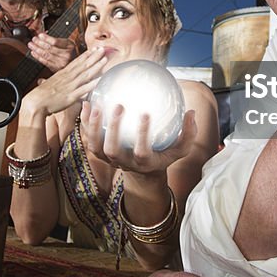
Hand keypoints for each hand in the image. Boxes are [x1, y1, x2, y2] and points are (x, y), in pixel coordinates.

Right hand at [22, 47, 105, 118]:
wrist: (35, 103)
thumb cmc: (40, 95)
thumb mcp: (48, 83)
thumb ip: (55, 81)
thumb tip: (55, 79)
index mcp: (62, 74)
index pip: (77, 62)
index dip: (86, 55)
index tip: (94, 49)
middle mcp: (68, 78)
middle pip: (83, 65)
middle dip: (94, 56)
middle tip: (102, 49)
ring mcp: (70, 86)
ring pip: (86, 74)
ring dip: (96, 66)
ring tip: (105, 59)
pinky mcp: (71, 96)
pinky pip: (83, 89)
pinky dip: (92, 84)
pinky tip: (100, 80)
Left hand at [27, 33, 75, 71]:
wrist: (77, 62)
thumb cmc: (71, 51)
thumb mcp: (68, 43)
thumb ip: (57, 40)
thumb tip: (43, 36)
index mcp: (69, 46)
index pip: (55, 42)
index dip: (46, 38)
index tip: (40, 35)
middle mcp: (66, 55)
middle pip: (50, 48)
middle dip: (39, 43)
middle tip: (34, 39)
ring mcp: (61, 63)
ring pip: (46, 55)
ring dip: (37, 49)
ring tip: (31, 45)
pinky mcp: (56, 68)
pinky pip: (45, 62)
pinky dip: (38, 57)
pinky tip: (34, 53)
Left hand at [80, 101, 196, 175]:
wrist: (143, 173)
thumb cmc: (163, 155)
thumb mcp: (179, 149)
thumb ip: (187, 134)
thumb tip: (191, 113)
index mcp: (144, 163)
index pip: (141, 152)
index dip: (142, 135)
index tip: (146, 114)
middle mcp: (124, 163)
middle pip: (113, 150)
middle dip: (113, 129)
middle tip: (119, 106)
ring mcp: (109, 159)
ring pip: (96, 147)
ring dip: (93, 127)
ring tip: (96, 105)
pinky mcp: (99, 153)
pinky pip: (88, 138)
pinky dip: (85, 122)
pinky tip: (86, 103)